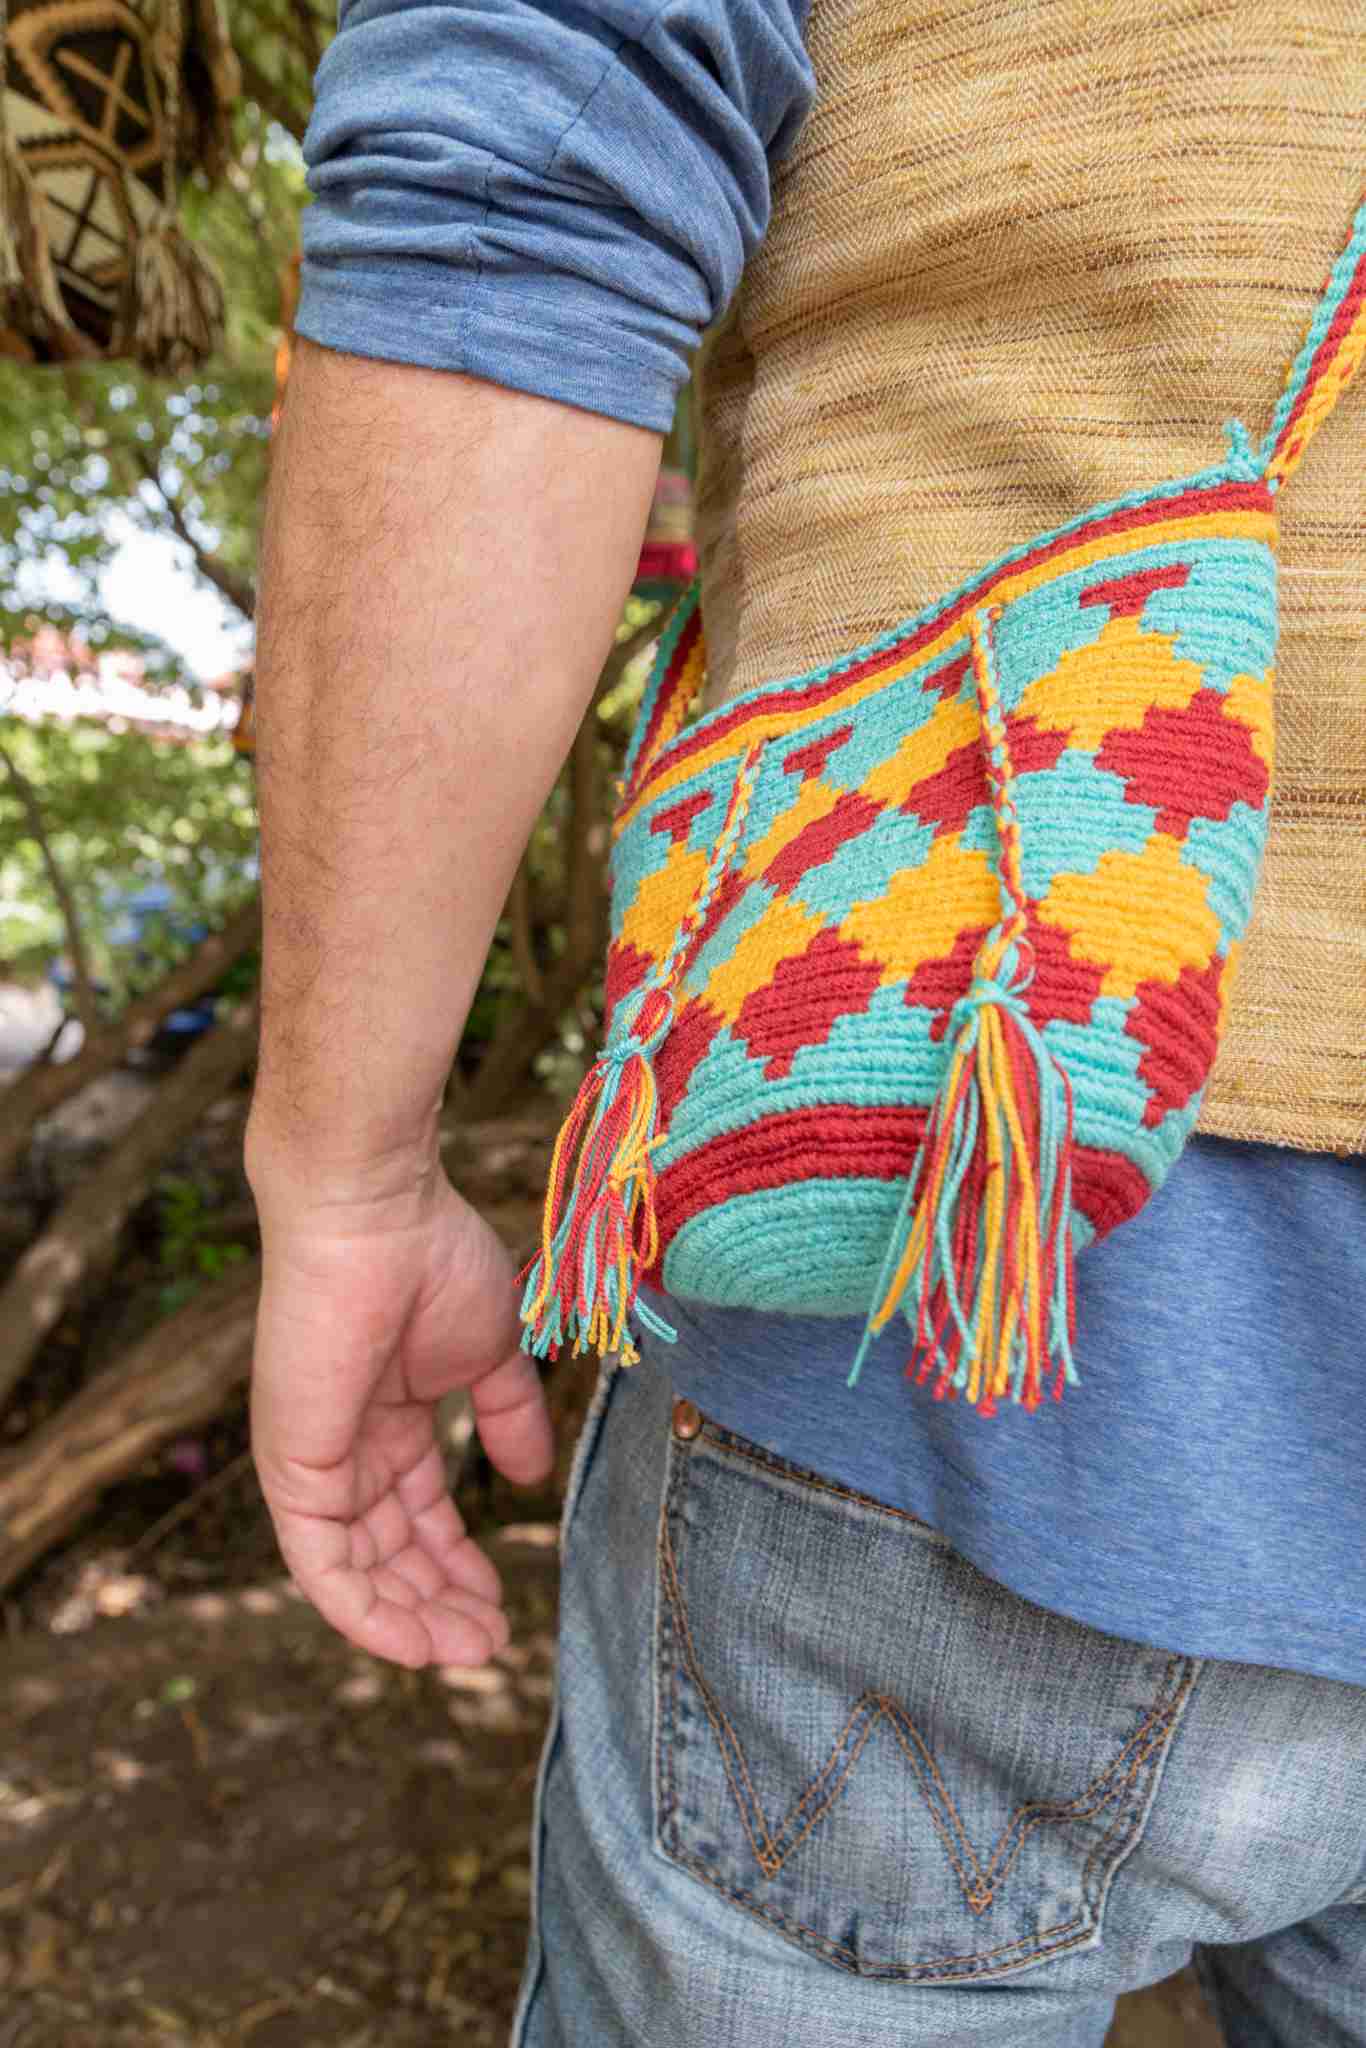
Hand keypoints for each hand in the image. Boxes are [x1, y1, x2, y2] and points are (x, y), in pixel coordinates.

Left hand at [248, 1154, 552, 1669]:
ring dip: (411, 1621)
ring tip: (470, 1652)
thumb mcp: (489, 1352)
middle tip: (492, 1644)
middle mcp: (341, 1449)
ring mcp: (312, 1462)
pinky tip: (415, 1642)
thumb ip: (507, 1416)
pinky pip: (321, 1567)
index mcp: (384, 1420)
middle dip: (438, 1603)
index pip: (415, 1514)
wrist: (375, 1211)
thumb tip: (532, 1476)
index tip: (503, 1604)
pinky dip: (365, 1614)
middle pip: (387, 1553)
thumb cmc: (431, 1258)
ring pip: (355, 1573)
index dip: (456, 1563)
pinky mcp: (292, 1469)